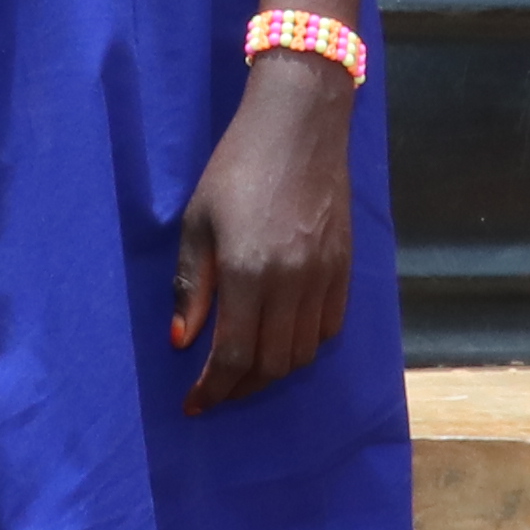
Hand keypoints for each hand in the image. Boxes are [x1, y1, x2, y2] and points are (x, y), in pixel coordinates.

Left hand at [170, 60, 357, 410]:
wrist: (300, 125)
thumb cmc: (237, 167)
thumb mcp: (198, 222)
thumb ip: (192, 286)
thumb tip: (182, 342)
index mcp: (248, 271)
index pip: (234, 356)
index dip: (214, 389)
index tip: (194, 404)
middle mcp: (292, 282)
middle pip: (272, 365)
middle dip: (241, 387)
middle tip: (217, 390)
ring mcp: (325, 277)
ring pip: (304, 353)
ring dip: (273, 371)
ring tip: (247, 369)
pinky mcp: (346, 267)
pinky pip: (330, 328)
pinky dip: (305, 345)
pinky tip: (283, 338)